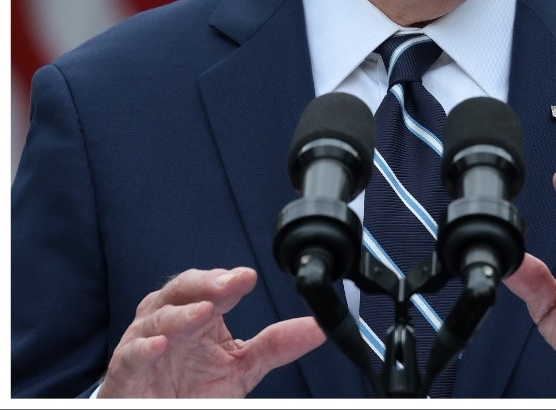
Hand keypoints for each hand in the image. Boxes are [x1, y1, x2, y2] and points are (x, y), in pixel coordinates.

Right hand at [100, 267, 324, 397]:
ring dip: (180, 314)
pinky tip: (160, 345)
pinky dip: (144, 349)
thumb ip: (277, 345)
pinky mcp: (125, 373)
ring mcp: (143, 345)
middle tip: (228, 284)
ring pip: (156, 318)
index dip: (228, 280)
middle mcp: (167, 321)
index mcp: (195, 313)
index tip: (248, 278)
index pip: (211, 287)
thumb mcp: (242, 366)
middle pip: (180, 290)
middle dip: (204, 284)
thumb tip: (320, 327)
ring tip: (204, 313)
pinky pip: (130, 356)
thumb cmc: (191, 387)